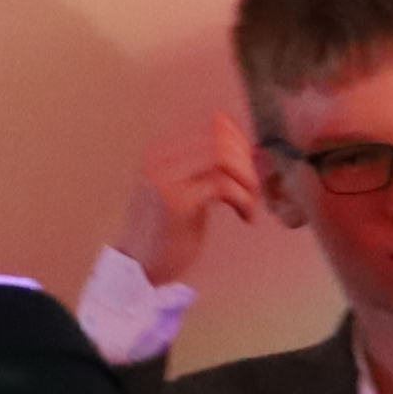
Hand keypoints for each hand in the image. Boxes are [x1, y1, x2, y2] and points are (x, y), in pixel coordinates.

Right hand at [111, 107, 267, 283]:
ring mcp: (166, 178)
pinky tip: (246, 217)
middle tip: (255, 189)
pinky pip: (224, 186)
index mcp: (161, 153)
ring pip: (223, 158)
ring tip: (251, 204)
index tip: (253, 166)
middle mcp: (160, 159)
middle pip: (220, 139)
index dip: (242, 143)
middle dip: (247, 163)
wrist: (138, 266)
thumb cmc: (165, 233)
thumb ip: (204, 170)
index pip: (212, 127)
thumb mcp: (183, 191)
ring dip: (248, 181)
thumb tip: (249, 150)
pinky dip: (244, 200)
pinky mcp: (178, 201)